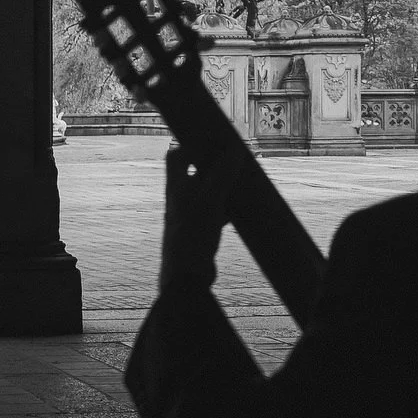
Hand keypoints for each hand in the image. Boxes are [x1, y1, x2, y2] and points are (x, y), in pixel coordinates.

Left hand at [158, 145, 240, 293]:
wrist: (187, 274)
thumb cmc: (193, 232)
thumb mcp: (210, 198)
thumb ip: (222, 173)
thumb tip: (235, 150)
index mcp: (175, 186)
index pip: (175, 156)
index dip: (188, 146)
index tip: (209, 142)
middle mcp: (179, 198)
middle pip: (194, 172)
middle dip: (213, 166)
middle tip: (233, 158)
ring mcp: (189, 215)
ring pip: (207, 193)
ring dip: (223, 187)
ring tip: (243, 180)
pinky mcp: (200, 231)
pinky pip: (215, 213)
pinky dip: (227, 208)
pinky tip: (242, 208)